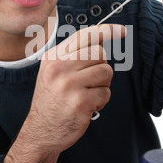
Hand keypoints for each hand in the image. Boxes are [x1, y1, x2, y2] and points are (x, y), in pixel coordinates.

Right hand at [3, 24, 125, 162]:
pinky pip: (106, 93)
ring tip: (87, 94)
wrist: (41, 131)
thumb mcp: (53, 72)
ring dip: (102, 85)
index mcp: (53, 57)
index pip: (84, 35)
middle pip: (100, 53)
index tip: (122, 31)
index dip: (107, 30)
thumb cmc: (51, 100)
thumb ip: (73, 54)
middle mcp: (59, 68)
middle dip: (101, 67)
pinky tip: (87, 107)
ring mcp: (69, 85)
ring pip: (106, 72)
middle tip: (89, 81)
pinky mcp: (80, 102)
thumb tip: (100, 37)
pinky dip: (101, 101)